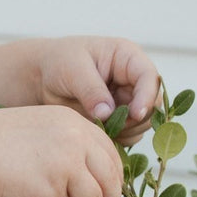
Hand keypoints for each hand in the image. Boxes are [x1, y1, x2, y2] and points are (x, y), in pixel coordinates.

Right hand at [0, 105, 123, 196]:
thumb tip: (99, 183)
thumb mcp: (44, 130)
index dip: (116, 181)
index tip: (112, 196)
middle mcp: (76, 142)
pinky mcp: (50, 192)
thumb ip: (71, 146)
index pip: (112, 156)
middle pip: (110, 181)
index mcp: (76, 124)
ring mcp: (65, 167)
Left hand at [33, 36, 159, 145]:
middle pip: (152, 104)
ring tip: (97, 125)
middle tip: (108, 124)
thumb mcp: (72, 70)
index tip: (135, 114)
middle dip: (134, 118)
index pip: (149, 77)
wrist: (43, 78)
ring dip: (125, 130)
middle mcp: (133, 80)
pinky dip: (117, 138)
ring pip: (142, 123)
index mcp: (128, 58)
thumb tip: (108, 113)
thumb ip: (91, 90)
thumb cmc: (59, 63)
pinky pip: (129, 134)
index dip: (146, 96)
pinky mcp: (120, 119)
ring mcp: (128, 100)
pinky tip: (98, 133)